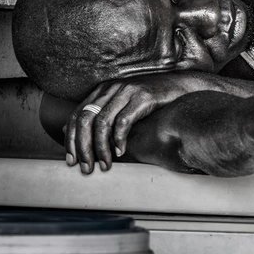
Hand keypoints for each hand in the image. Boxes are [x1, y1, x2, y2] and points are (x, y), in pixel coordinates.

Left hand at [65, 73, 209, 173]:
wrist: (183, 87)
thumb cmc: (153, 100)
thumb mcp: (123, 105)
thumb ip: (101, 115)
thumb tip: (70, 129)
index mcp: (102, 91)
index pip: (76, 115)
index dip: (71, 140)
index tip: (71, 160)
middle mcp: (111, 89)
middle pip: (85, 119)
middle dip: (83, 146)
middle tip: (86, 166)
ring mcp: (127, 92)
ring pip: (102, 123)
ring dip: (100, 147)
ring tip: (105, 164)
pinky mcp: (143, 97)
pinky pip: (123, 121)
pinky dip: (119, 139)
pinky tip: (120, 151)